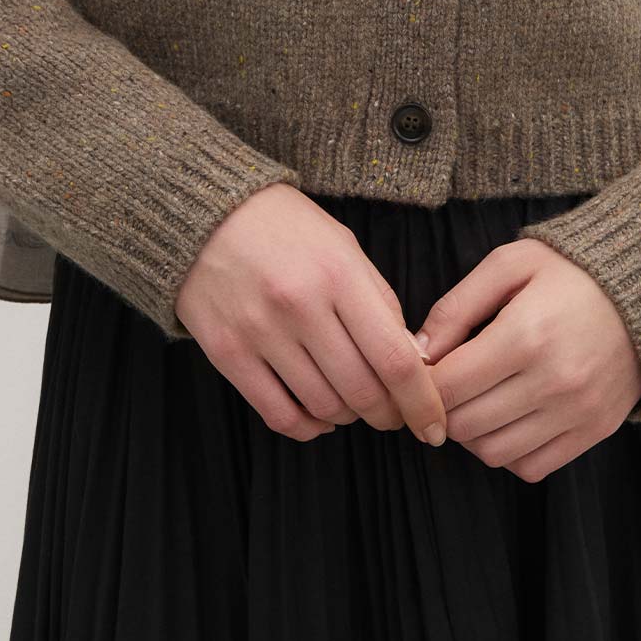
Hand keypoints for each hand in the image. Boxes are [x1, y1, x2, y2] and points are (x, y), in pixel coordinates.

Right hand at [175, 183, 449, 449]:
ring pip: (324, 407)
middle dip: (388, 415)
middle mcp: (300, 305)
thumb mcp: (343, 246)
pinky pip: (279, 415)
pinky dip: (309, 428)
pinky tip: (319, 416)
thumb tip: (414, 362)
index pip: (395, 359)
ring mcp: (260, 331)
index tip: (434, 426)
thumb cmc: (286, 228)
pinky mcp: (227, 353)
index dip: (421, 402)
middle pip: (362, 391)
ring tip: (354, 405)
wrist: (206, 213)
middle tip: (395, 415)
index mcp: (338, 273)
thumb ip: (380, 302)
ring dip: (349, 417)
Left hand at [412, 237, 640, 479]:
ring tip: (476, 402)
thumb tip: (418, 351)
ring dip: (472, 435)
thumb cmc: (570, 271)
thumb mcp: (510, 264)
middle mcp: (552, 381)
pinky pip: (531, 467)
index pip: (449, 386)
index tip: (422, 372)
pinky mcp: (594, 431)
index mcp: (525, 335)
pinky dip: (509, 452)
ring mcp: (576, 412)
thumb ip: (457, 306)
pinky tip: (508, 419)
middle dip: (443, 410)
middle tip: (446, 387)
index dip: (422, 384)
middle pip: (465, 425)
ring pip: (494, 453)